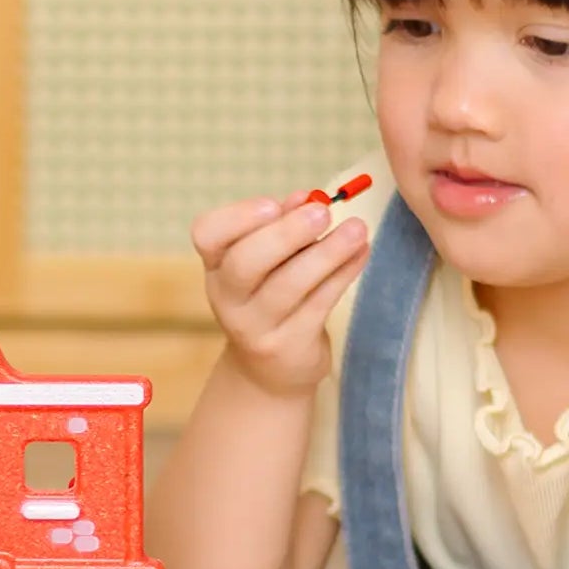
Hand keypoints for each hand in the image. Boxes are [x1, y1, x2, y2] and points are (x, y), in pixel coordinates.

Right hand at [192, 191, 368, 397]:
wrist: (269, 370)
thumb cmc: (271, 297)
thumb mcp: (269, 261)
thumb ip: (282, 227)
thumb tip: (304, 198)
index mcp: (216, 265)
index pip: (207, 234)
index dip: (238, 217)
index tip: (274, 204)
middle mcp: (227, 298)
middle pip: (244, 263)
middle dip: (285, 234)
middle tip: (323, 212)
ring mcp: (254, 328)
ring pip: (287, 287)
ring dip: (325, 254)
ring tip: (356, 230)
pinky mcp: (287, 346)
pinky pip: (318, 305)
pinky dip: (342, 275)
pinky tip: (361, 254)